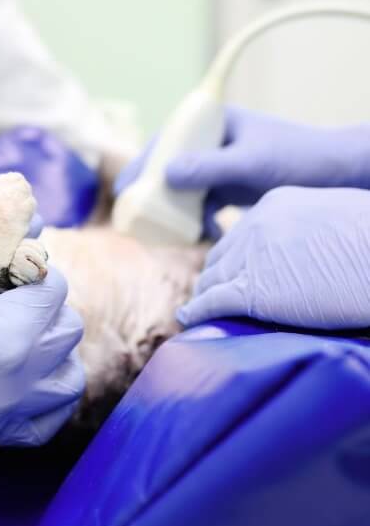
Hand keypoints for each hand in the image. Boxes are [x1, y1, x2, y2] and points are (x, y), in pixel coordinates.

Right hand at [0, 223, 84, 446]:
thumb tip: (35, 214)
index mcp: (6, 338)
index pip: (52, 290)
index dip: (29, 268)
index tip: (4, 265)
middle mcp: (13, 385)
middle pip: (65, 332)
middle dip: (43, 304)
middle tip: (8, 292)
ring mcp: (0, 417)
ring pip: (66, 382)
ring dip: (52, 351)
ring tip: (20, 330)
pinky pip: (44, 423)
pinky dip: (43, 397)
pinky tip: (20, 374)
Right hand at [115, 107, 369, 237]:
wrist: (340, 176)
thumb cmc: (302, 158)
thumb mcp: (251, 163)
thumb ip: (209, 167)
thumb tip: (166, 175)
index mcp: (214, 123)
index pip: (167, 139)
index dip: (142, 164)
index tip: (125, 189)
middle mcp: (211, 142)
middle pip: (169, 167)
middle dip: (155, 193)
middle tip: (138, 218)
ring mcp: (219, 165)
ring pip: (183, 189)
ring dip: (177, 211)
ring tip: (174, 233)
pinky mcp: (229, 187)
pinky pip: (201, 204)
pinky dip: (199, 221)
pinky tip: (207, 235)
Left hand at [177, 186, 369, 329]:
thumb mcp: (338, 219)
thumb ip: (311, 232)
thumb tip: (312, 253)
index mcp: (274, 206)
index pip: (240, 235)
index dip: (234, 257)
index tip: (233, 272)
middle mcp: (254, 227)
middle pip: (220, 257)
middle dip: (214, 277)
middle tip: (211, 296)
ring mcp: (249, 258)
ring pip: (211, 280)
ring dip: (204, 297)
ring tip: (197, 311)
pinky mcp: (252, 291)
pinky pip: (212, 302)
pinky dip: (196, 312)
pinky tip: (188, 319)